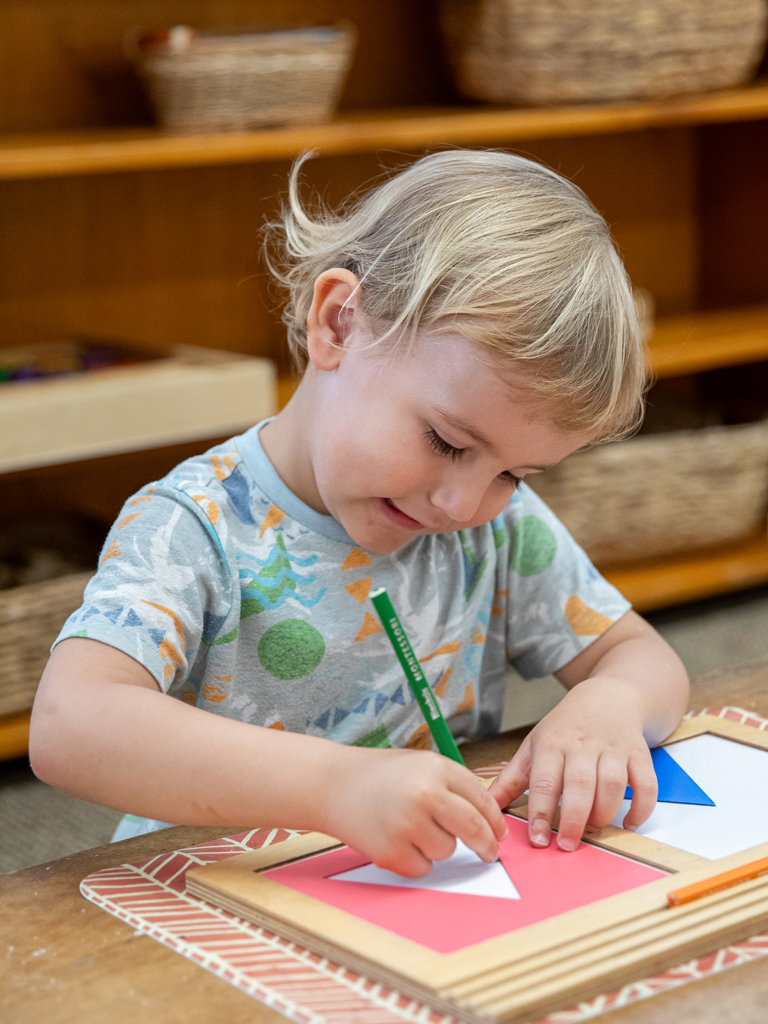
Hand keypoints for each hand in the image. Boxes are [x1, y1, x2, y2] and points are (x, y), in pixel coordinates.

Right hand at [321, 746, 507, 876]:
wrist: (331, 784)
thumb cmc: (379, 775)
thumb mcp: (420, 765)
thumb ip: (453, 786)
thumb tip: (488, 821)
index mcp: (436, 768)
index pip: (481, 799)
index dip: (495, 821)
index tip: (500, 834)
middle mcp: (425, 794)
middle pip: (473, 829)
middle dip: (486, 844)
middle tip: (489, 853)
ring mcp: (407, 825)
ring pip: (447, 850)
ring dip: (438, 846)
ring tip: (410, 826)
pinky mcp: (391, 852)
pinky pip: (423, 867)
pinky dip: (415, 860)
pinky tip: (396, 839)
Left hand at [487, 678, 657, 850]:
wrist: (606, 697)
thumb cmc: (565, 727)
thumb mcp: (534, 745)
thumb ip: (512, 778)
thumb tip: (488, 804)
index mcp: (552, 744)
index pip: (545, 781)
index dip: (541, 813)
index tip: (538, 840)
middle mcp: (583, 745)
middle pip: (580, 785)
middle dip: (574, 819)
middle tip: (568, 845)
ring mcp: (614, 749)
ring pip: (614, 785)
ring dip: (604, 813)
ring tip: (593, 829)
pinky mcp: (639, 754)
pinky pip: (647, 784)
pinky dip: (642, 808)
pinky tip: (629, 823)